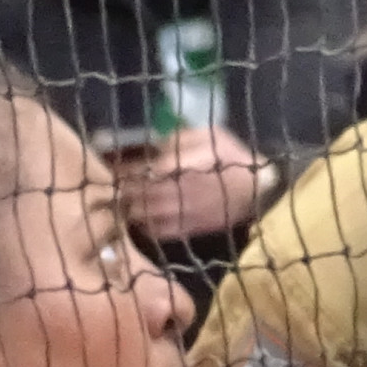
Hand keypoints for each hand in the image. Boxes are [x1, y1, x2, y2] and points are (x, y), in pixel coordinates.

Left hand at [115, 124, 275, 241]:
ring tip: (119, 201)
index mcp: (177, 167)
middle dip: (120, 189)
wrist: (257, 192)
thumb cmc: (234, 159)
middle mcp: (173, 192)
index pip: (138, 170)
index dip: (121, 168)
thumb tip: (156, 146)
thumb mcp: (210, 135)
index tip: (109, 162)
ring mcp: (178, 213)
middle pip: (134, 193)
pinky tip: (138, 218)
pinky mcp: (185, 230)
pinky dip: (142, 225)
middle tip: (109, 183)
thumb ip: (179, 139)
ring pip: (140, 213)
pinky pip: (154, 231)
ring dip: (127, 207)